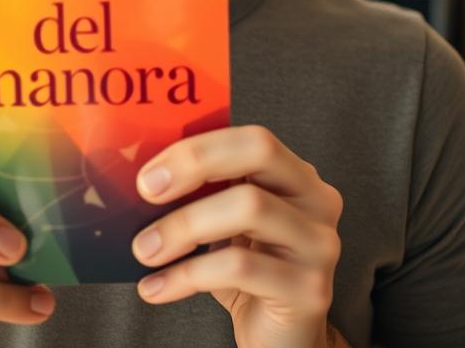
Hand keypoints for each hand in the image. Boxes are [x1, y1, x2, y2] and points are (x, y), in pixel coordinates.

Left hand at [130, 125, 342, 347]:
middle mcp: (317, 199)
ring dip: (183, 226)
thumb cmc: (246, 270)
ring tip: (145, 249)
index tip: (149, 171)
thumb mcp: (225, 221)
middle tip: (146, 192)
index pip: (251, 137)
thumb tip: (144, 173)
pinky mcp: (310, 289)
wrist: (280, 338)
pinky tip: (155, 287)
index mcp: (295, 173)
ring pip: (248, 207)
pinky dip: (186, 275)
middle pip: (259, 153)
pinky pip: (239, 269)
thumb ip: (204, 189)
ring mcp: (319, 242)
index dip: (198, 146)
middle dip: (195, 165)